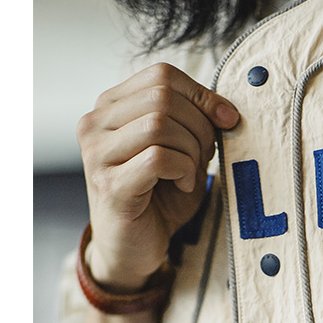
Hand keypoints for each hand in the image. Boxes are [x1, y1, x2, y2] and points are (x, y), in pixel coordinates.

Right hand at [76, 62, 239, 290]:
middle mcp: (95, 124)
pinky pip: (158, 158)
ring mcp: (97, 154)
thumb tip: (226, 109)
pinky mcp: (109, 184)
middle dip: (200, 126)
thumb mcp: (182, 151)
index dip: (202, 94)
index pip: (161, 75)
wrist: (134, 248)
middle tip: (205, 156)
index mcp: (111, 106)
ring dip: (191, 150)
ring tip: (190, 173)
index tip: (227, 120)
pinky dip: (183, 170)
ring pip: (159, 125)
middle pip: (163, 97)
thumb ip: (196, 123)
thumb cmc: (159, 199)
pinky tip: (182, 186)